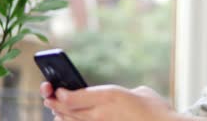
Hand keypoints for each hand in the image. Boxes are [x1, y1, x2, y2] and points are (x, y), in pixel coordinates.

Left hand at [40, 82, 179, 120]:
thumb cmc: (158, 110)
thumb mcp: (141, 93)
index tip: (56, 88)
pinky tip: (70, 119)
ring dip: (61, 114)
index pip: (73, 97)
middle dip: (54, 102)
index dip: (60, 93)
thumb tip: (121, 96)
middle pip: (67, 110)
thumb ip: (125, 93)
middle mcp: (101, 113)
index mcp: (110, 96)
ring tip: (56, 108)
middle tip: (48, 96)